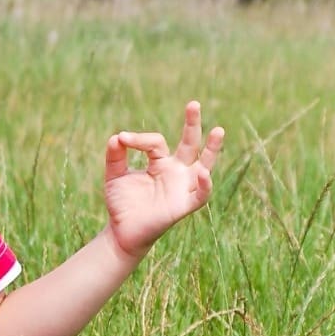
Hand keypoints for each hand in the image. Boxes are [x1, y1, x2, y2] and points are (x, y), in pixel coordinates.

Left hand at [103, 101, 224, 259]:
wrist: (121, 232)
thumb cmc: (122, 203)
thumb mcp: (115, 175)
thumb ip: (115, 156)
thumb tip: (117, 136)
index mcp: (161, 162)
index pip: (157, 142)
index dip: (140, 139)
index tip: (123, 139)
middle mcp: (176, 171)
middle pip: (190, 144)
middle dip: (193, 124)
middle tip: (193, 104)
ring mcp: (182, 187)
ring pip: (204, 165)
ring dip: (212, 149)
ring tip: (219, 130)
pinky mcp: (183, 205)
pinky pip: (200, 195)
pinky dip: (204, 185)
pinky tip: (203, 173)